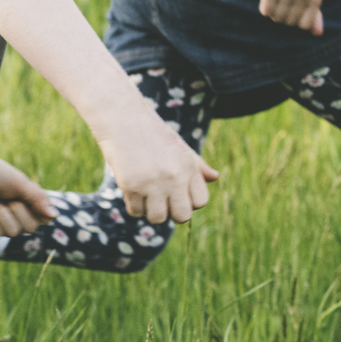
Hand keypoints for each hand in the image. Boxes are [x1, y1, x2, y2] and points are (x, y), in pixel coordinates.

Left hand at [0, 143, 55, 238]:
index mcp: (28, 203)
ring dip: (1, 216)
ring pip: (11, 233)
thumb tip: (54, 217)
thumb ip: (38, 199)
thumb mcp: (21, 184)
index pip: (43, 220)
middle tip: (7, 199)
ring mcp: (0, 224)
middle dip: (18, 213)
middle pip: (29, 229)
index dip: (37, 213)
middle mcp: (16, 216)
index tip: (26, 199)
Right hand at [92, 108, 218, 225]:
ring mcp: (153, 183)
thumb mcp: (181, 149)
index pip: (200, 202)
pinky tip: (134, 191)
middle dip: (173, 213)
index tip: (179, 194)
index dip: (190, 202)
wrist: (125, 123)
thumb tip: (215, 178)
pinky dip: (135, 206)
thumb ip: (198, 167)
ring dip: (152, 212)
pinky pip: (136, 212)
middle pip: (182, 216)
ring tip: (148, 196)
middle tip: (164, 201)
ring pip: (158, 218)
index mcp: (189, 167)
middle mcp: (174, 177)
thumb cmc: (155, 137)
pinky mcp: (131, 186)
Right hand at [258, 0, 324, 34]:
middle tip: (284, 1)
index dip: (297, 21)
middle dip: (285, 16)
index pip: (304, 25)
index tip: (295, 10)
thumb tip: (318, 34)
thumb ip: (314, 14)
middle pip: (290, 23)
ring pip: (277, 18)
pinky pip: (266, 11)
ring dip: (274, 12)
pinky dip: (265, 7)